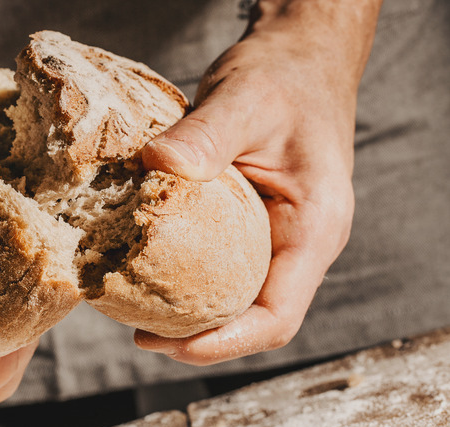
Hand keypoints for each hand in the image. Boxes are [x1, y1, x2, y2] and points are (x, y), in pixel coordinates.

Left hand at [136, 0, 380, 364]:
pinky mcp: (253, 224)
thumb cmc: (285, 79)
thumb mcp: (246, 99)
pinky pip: (222, 266)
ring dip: (191, 313)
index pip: (277, 315)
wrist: (299, 60)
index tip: (169, 344)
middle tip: (138, 333)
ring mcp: (277, 236)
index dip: (225, 342)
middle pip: (253, 318)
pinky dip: (187, 278)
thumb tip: (154, 165)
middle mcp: (299, 243)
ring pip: (237, 297)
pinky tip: (147, 269)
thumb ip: (207, 135)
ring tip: (136, 311)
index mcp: (314, 228)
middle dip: (198, 337)